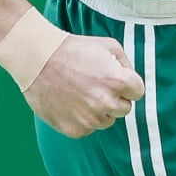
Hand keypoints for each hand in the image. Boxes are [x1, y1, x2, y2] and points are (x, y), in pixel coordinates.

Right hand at [25, 33, 145, 137]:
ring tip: (81, 91)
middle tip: (95, 84)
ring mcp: (89, 119)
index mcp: (117, 81)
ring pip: (107, 120)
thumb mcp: (107, 45)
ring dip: (99, 109)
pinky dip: (82, 118)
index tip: (114, 77)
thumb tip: (131, 82)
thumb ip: (126, 65)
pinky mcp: (75, 130)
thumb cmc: (73, 49)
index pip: (138, 92)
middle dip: (115, 97)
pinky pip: (88, 128)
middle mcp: (105, 103)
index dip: (127, 83)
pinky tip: (70, 101)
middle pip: (125, 108)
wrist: (37, 60)